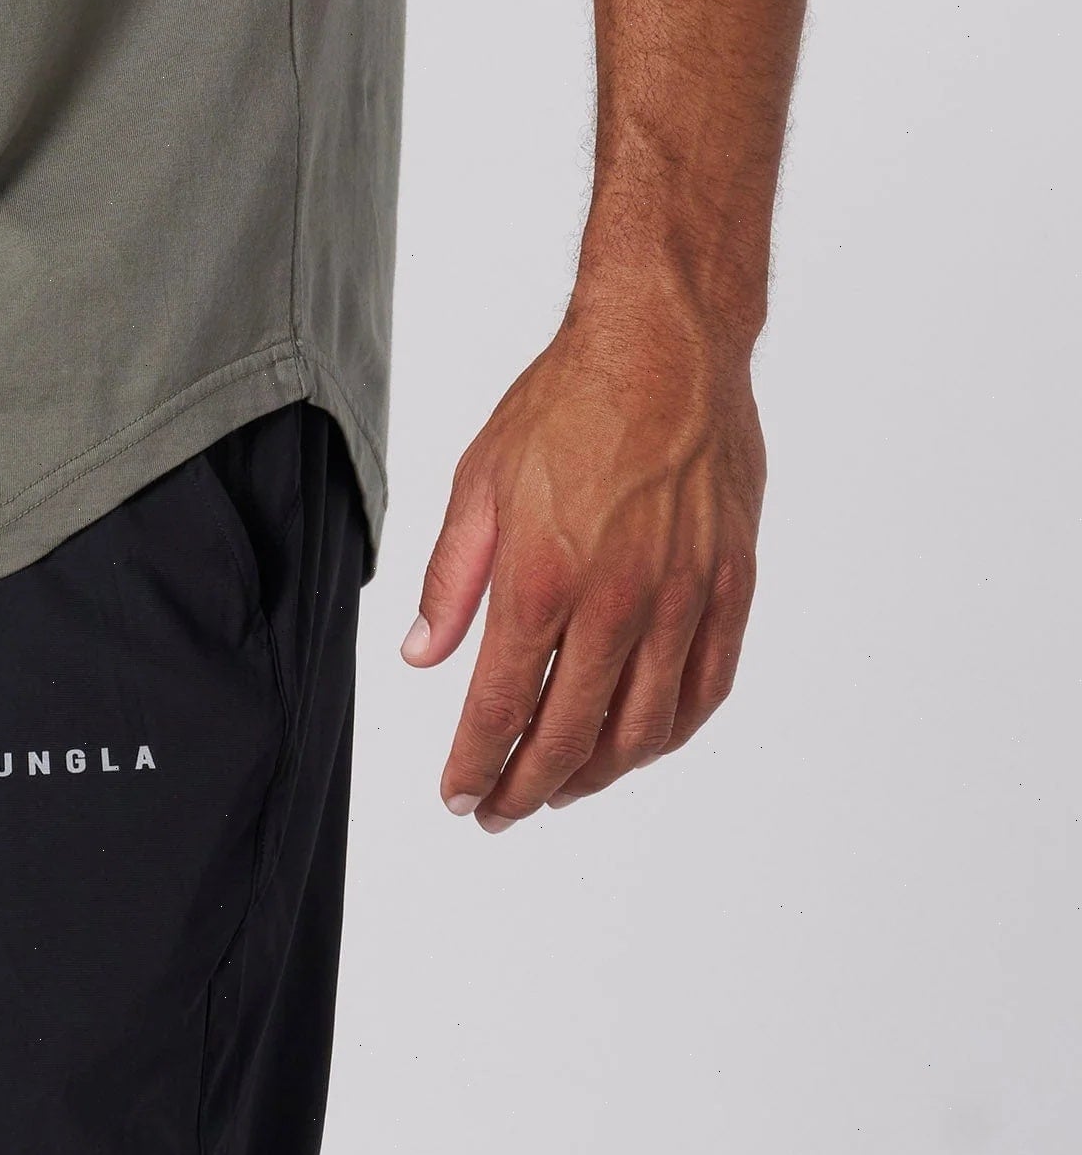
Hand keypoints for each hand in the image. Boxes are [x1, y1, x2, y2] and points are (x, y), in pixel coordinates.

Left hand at [400, 293, 764, 827]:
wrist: (664, 345)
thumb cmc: (568, 400)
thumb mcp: (480, 478)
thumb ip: (451, 578)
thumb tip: (423, 657)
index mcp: (543, 575)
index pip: (502, 705)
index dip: (475, 764)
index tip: (458, 796)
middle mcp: (617, 602)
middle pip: (570, 736)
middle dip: (526, 787)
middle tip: (500, 809)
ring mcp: (682, 600)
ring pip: (642, 731)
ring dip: (596, 775)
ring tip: (560, 786)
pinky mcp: (731, 587)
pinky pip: (705, 689)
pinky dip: (670, 734)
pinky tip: (641, 742)